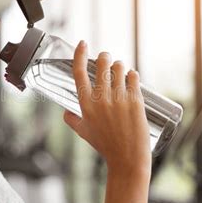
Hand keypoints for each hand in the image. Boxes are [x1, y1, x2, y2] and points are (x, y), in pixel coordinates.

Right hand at [63, 40, 150, 175]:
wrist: (127, 159)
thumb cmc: (105, 146)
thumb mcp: (83, 132)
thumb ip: (72, 120)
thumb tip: (65, 112)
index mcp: (86, 104)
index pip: (79, 72)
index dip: (79, 54)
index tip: (82, 44)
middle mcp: (101, 98)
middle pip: (102, 63)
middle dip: (104, 57)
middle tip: (106, 59)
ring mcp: (119, 98)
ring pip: (119, 67)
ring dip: (119, 65)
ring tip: (120, 70)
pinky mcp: (136, 100)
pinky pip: (134, 76)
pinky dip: (132, 74)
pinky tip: (131, 77)